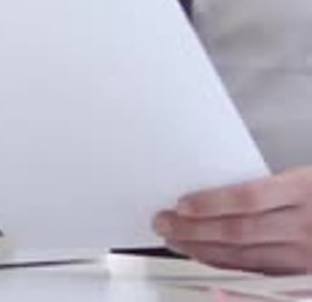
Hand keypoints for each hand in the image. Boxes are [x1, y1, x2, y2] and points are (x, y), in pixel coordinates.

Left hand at [153, 168, 311, 274]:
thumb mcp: (306, 178)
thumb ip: (272, 190)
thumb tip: (219, 196)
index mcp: (304, 188)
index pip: (248, 198)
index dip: (212, 203)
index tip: (182, 203)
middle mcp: (305, 225)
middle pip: (240, 232)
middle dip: (196, 229)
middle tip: (164, 222)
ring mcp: (306, 258)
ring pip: (246, 259)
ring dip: (205, 252)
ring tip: (176, 242)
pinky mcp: (306, 281)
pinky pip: (263, 282)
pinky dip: (232, 278)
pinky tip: (210, 276)